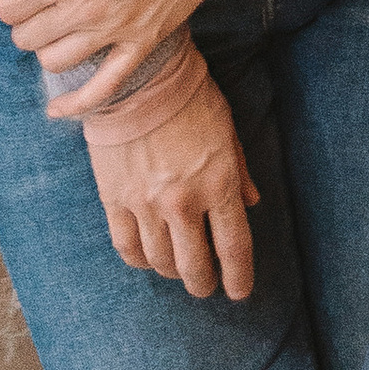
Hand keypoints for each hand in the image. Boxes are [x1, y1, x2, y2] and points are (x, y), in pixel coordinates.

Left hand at [0, 0, 228, 116]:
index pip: (10, 7)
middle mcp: (86, 9)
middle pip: (27, 37)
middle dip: (23, 19)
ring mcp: (116, 30)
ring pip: (56, 62)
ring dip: (46, 48)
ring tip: (55, 26)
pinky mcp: (144, 41)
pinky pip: (104, 87)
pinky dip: (77, 103)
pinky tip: (58, 109)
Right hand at [87, 59, 259, 298]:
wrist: (140, 77)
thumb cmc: (191, 97)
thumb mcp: (227, 129)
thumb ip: (239, 171)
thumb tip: (253, 203)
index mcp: (218, 183)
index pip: (234, 247)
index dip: (239, 277)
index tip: (239, 292)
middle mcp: (183, 201)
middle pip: (195, 266)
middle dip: (204, 283)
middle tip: (206, 285)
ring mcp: (146, 204)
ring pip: (160, 262)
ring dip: (172, 273)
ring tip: (178, 270)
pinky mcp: (115, 200)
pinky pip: (127, 247)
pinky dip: (140, 261)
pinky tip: (148, 258)